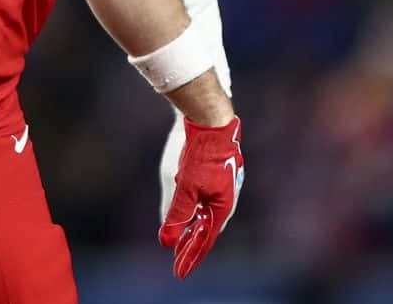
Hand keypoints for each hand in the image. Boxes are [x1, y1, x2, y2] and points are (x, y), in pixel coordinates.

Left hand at [158, 116, 243, 279]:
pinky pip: (204, 200)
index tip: (180, 273)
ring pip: (205, 215)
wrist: (210, 120)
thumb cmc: (201, 154)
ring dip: (193, 228)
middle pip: (206, 230)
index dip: (191, 257)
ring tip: (182, 241)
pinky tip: (187, 211)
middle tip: (178, 261)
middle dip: (192, 246)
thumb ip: (177, 215)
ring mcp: (221, 187)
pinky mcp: (215, 174)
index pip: (204, 240)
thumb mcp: (184, 186)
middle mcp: (224, 200)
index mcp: (221, 207)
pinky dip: (195, 211)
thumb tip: (167, 242)